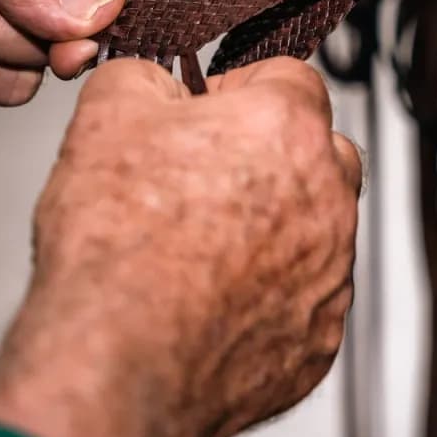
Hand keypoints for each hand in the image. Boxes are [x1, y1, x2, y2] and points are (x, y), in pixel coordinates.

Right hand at [0, 57, 360, 436]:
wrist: (118, 361)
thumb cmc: (118, 245)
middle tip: (205, 176)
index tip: (204, 112)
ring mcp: (331, 273)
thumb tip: (155, 81)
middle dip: (270, 155)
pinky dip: (267, 294)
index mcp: (287, 127)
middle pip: (318, 151)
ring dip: (271, 227)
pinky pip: (303, 298)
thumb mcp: (105, 113)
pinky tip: (209, 299)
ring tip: (199, 245)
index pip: (289, 76)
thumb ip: (144, 75)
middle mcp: (328, 196)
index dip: (238, 89)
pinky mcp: (318, 337)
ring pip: (315, 228)